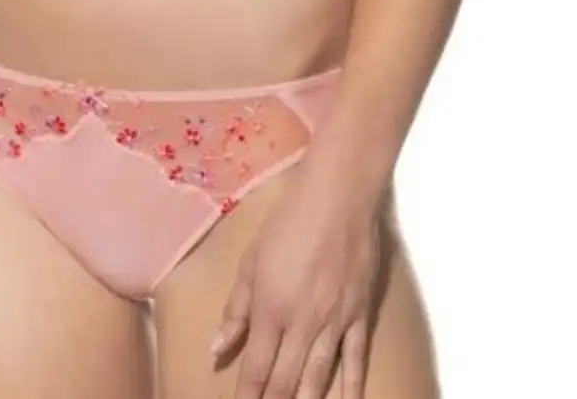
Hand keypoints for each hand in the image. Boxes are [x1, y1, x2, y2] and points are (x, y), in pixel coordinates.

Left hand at [209, 169, 384, 398]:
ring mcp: (334, 323)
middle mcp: (301, 324)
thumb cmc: (287, 223)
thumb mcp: (250, 261)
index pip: (256, 369)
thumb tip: (217, 349)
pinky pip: (355, 361)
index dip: (247, 397)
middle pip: (285, 381)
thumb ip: (236, 309)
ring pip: (318, 379)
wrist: (338, 198)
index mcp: (270, 310)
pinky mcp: (360, 316)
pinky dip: (351, 389)